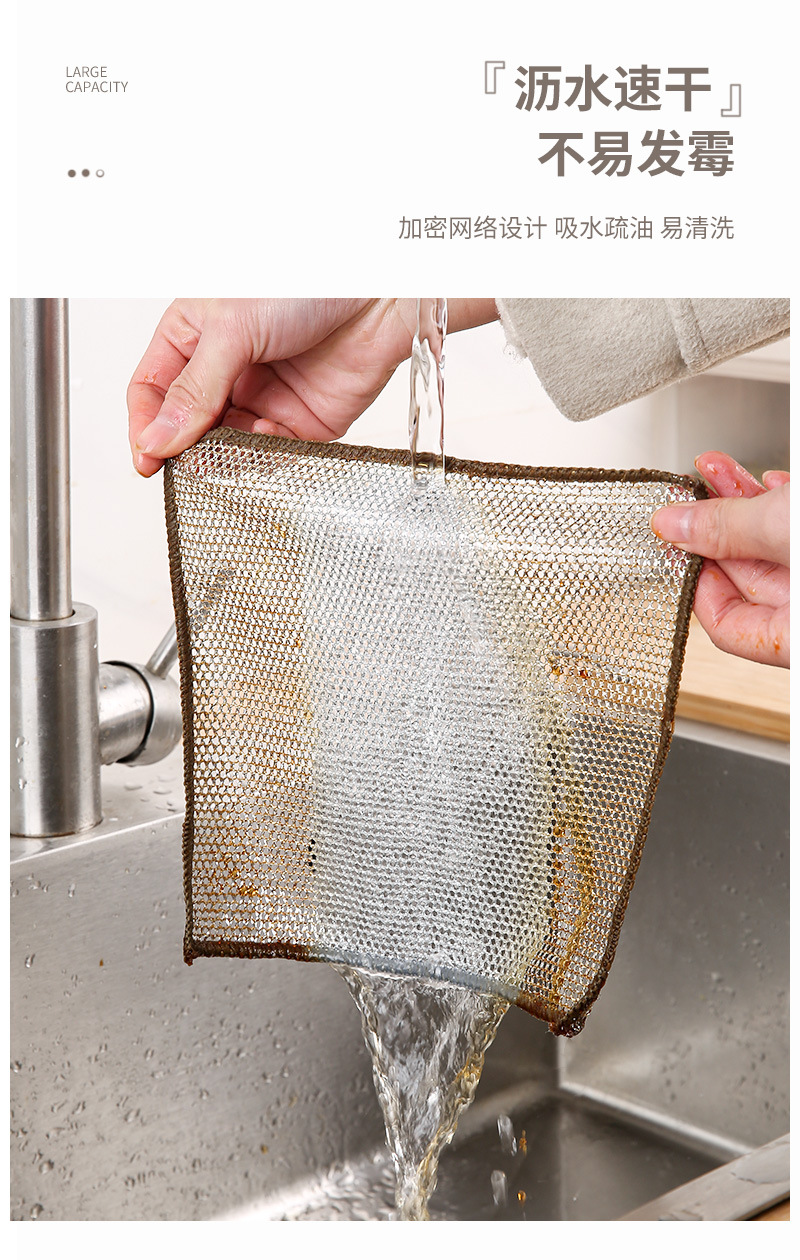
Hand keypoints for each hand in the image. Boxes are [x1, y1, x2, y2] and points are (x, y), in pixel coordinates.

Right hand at [127, 298, 497, 475]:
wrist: (379, 292)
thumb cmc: (306, 283)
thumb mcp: (233, 327)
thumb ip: (196, 387)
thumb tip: (157, 437)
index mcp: (196, 336)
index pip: (153, 390)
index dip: (146, 424)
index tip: (146, 456)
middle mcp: (226, 370)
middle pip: (186, 426)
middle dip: (183, 446)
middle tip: (183, 462)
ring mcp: (262, 399)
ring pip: (225, 447)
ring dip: (223, 456)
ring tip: (226, 452)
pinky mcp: (300, 424)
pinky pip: (270, 455)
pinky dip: (262, 456)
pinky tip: (266, 439)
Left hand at [651, 451, 788, 667]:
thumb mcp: (784, 528)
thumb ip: (727, 528)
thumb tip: (673, 526)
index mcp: (793, 637)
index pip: (728, 627)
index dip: (695, 584)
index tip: (674, 546)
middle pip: (748, 581)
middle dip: (714, 529)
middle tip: (685, 498)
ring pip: (771, 550)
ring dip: (740, 506)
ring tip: (712, 472)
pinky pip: (794, 534)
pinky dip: (777, 507)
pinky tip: (763, 483)